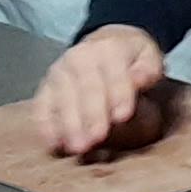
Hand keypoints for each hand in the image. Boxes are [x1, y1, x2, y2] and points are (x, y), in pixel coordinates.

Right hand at [33, 26, 170, 157]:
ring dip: (68, 125)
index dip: (118, 95)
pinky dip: (45, 125)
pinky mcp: (46, 88)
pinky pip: (42, 106)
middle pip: (86, 89)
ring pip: (62, 100)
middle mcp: (79, 58)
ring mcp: (58, 73)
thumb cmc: (131, 58)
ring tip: (76, 147)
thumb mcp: (148, 56)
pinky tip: (52, 143)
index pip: (115, 74)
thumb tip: (139, 79)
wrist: (104, 43)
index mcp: (109, 50)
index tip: (122, 116)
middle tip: (96, 138)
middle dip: (91, 116)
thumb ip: (147, 69)